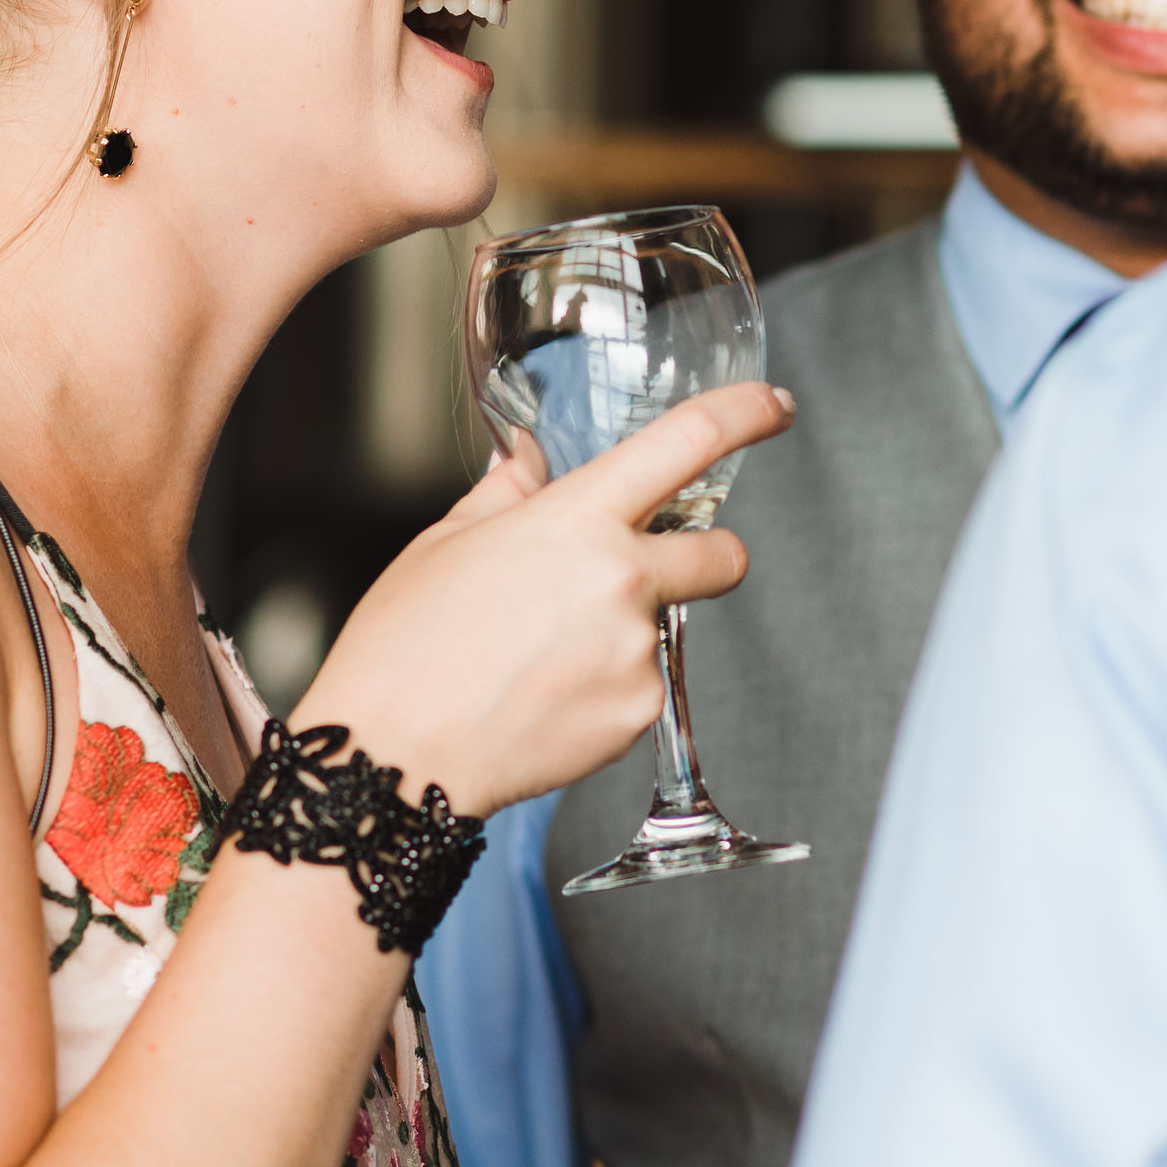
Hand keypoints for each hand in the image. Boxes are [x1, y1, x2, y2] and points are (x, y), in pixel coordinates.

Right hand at [299, 380, 792, 814]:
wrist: (393, 759)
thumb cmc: (403, 648)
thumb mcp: (445, 544)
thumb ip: (508, 494)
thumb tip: (531, 461)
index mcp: (577, 519)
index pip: (689, 442)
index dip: (747, 414)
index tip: (773, 407)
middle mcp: (622, 580)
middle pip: (727, 553)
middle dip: (710, 555)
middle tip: (652, 571)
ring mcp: (636, 652)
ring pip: (668, 628)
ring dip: (628, 634)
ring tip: (540, 659)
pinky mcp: (637, 715)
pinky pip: (641, 688)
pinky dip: (605, 691)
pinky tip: (541, 699)